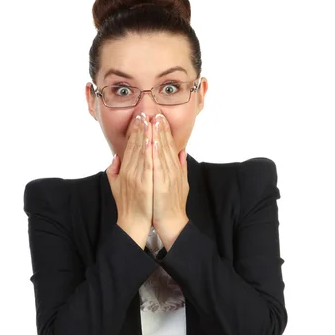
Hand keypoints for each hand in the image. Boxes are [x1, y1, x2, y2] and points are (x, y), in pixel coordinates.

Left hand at [151, 113, 188, 228]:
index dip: (165, 131)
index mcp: (174, 169)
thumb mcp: (181, 183)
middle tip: (155, 112)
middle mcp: (172, 170)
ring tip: (153, 120)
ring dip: (157, 135)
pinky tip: (151, 141)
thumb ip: (181, 166)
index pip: (169, 146)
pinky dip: (154, 152)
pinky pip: (157, 165)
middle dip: (161, 128)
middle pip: (166, 145)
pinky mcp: (161, 184)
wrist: (171, 222)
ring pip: (162, 152)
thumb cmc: (172, 204)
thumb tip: (182, 151)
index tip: (160, 117)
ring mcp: (167, 176)